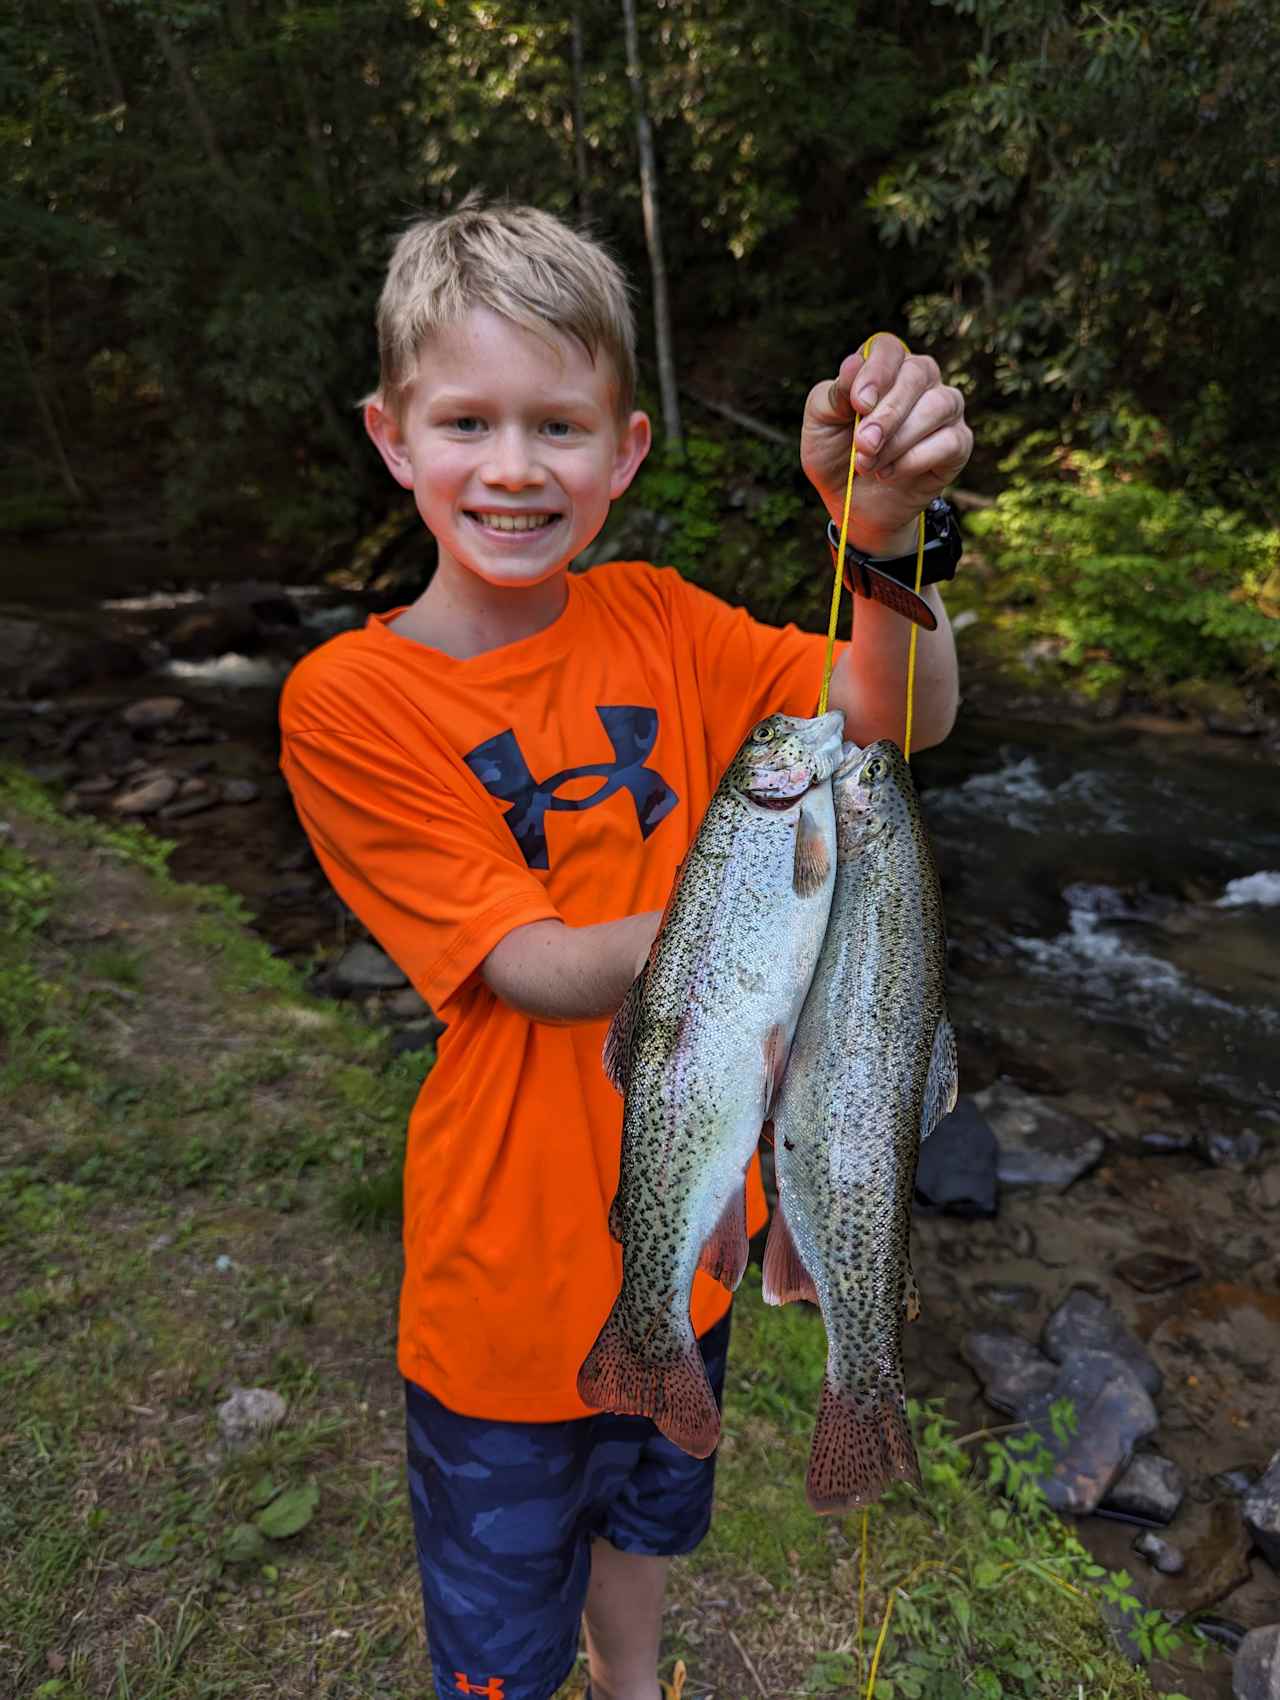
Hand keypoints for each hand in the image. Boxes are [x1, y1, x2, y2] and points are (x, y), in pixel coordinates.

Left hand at [800, 335, 971, 557]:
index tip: (859, 404)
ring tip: (869, 463)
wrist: (851, 505)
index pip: (888, 348)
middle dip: (887, 414)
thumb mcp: (819, 424)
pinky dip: (914, 459)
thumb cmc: (835, 455)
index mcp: (884, 368)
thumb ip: (833, 395)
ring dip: (899, 438)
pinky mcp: (958, 443)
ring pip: (938, 405)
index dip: (876, 372)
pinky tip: (889, 473)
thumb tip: (853, 364)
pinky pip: (949, 441)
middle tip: (863, 444)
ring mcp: (944, 409)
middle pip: (917, 374)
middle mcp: (920, 380)